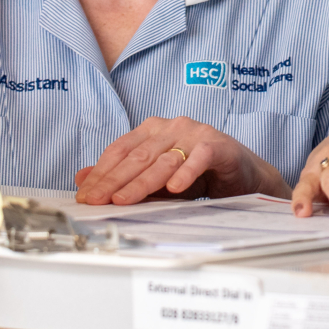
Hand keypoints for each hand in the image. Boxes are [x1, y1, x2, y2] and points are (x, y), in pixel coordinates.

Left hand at [74, 116, 292, 204]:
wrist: (244, 175)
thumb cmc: (200, 175)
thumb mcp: (157, 179)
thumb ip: (125, 177)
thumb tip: (83, 178)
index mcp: (154, 130)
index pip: (120, 150)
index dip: (101, 173)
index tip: (86, 195)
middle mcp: (173, 127)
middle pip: (138, 156)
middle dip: (114, 180)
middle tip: (98, 201)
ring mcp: (196, 133)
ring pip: (164, 159)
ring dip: (143, 182)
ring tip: (125, 200)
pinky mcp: (219, 146)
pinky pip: (200, 158)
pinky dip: (187, 173)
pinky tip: (175, 188)